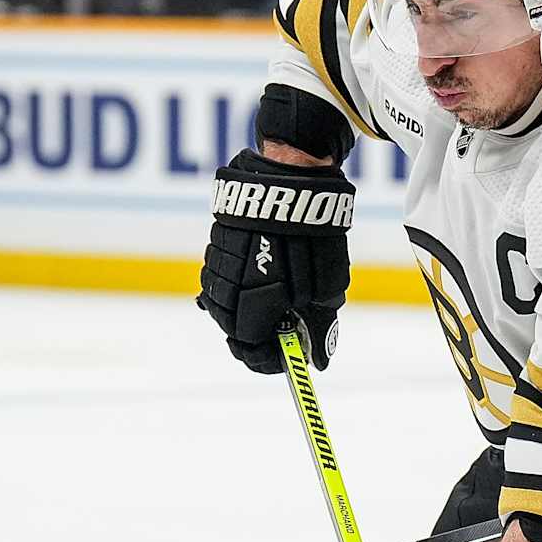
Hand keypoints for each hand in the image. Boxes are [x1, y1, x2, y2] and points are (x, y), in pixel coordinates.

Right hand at [198, 146, 353, 374]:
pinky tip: (260, 281)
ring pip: (223, 305)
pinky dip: (239, 288)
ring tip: (275, 306)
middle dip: (258, 339)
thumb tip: (317, 359)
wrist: (289, 180)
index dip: (271, 362)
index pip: (252, 352)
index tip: (288, 361)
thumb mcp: (327, 288)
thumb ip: (317, 325)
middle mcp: (226, 290)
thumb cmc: (314, 236)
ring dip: (247, 313)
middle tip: (283, 336)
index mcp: (252, 308)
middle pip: (233, 332)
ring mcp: (216, 265)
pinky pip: (222, 279)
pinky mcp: (215, 243)